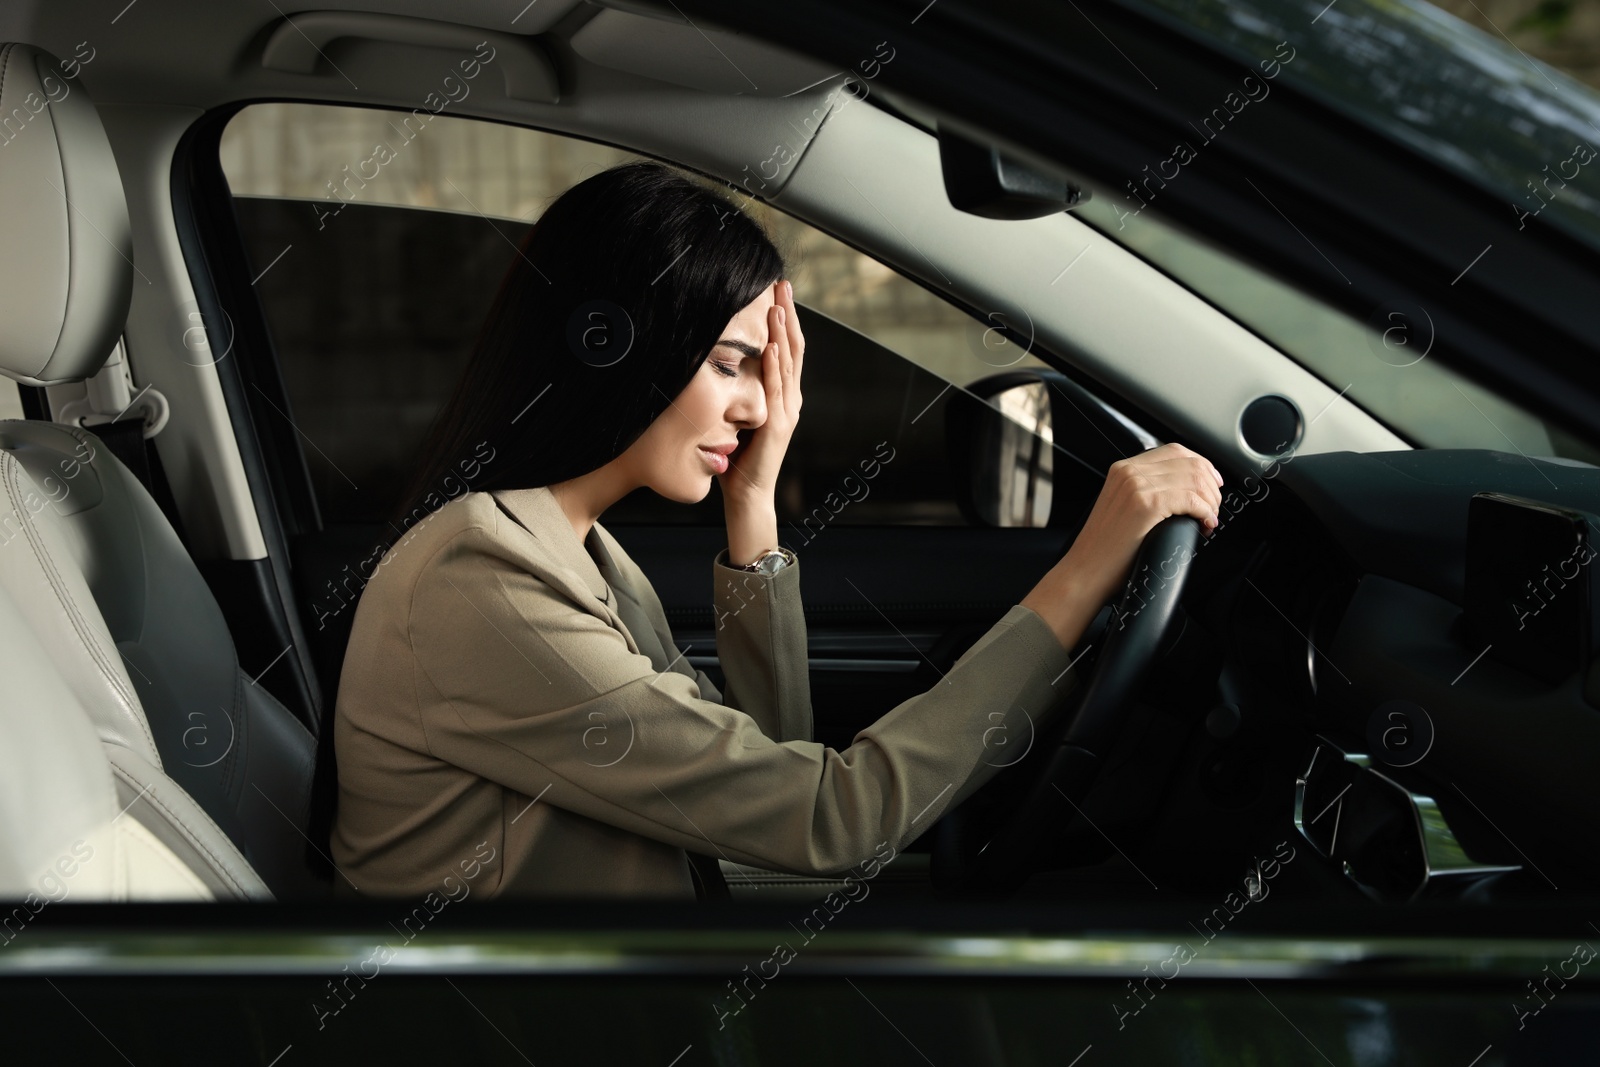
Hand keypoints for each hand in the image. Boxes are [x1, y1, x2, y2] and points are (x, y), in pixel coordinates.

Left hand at [718, 279, 803, 505]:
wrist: (748, 493)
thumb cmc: (739, 456)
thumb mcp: (740, 414)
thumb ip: (740, 390)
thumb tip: (721, 360)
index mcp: (783, 395)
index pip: (786, 348)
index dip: (785, 319)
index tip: (778, 291)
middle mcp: (791, 399)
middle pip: (793, 348)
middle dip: (788, 314)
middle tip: (783, 284)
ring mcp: (787, 411)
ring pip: (787, 364)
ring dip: (782, 333)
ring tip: (778, 306)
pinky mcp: (778, 425)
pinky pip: (776, 390)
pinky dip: (773, 366)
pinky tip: (769, 345)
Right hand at [1058, 442, 1223, 607]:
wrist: (1086, 570)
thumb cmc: (1104, 549)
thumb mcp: (1121, 508)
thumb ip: (1145, 491)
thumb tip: (1182, 491)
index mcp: (1123, 469)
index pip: (1175, 451)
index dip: (1201, 465)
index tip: (1212, 483)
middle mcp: (1129, 471)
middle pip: (1190, 463)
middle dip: (1211, 486)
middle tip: (1214, 507)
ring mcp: (1137, 486)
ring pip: (1195, 480)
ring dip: (1211, 501)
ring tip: (1209, 518)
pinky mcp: (1146, 505)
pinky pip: (1192, 499)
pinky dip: (1206, 512)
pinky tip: (1205, 524)